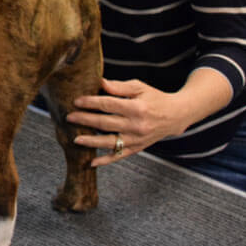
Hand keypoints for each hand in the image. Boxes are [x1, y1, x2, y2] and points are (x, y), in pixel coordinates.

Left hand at [66, 78, 190, 166]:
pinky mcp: (137, 148)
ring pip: (110, 142)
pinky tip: (91, 162)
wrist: (176, 116)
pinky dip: (105, 161)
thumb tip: (99, 83)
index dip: (91, 102)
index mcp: (137, 108)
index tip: (76, 101)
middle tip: (69, 117)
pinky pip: (119, 156)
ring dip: (91, 142)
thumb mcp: (139, 87)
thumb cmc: (155, 98)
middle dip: (85, 120)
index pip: (108, 105)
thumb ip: (118, 87)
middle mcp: (137, 125)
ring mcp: (137, 139)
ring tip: (75, 139)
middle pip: (105, 123)